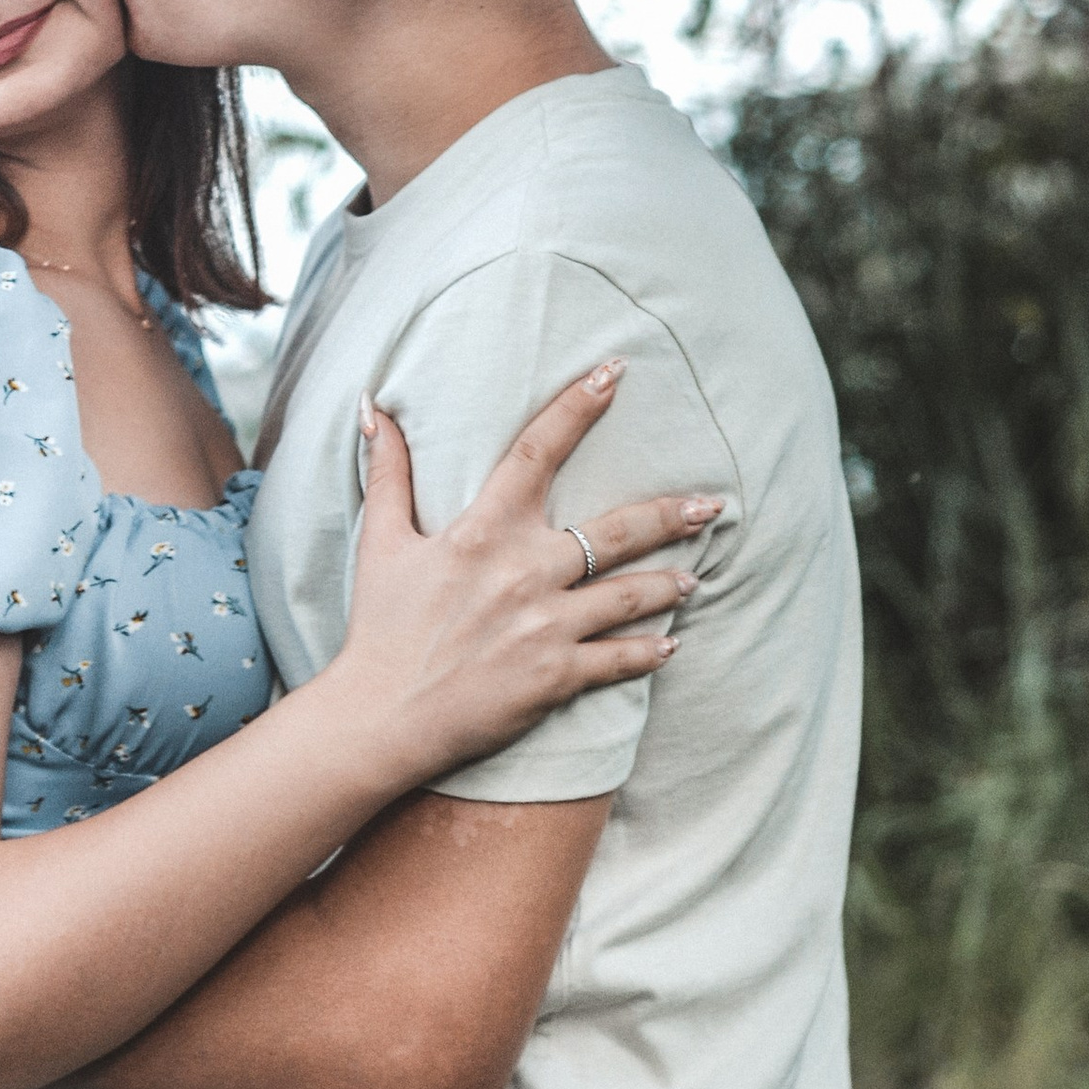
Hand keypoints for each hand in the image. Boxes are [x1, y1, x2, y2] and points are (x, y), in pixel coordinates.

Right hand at [339, 365, 719, 782]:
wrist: (381, 715)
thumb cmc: (379, 627)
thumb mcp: (381, 542)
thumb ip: (388, 472)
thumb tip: (375, 408)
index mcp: (483, 531)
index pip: (538, 452)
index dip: (577, 407)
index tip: (614, 372)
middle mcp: (524, 571)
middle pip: (616, 530)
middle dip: (671, 512)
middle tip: (712, 503)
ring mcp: (546, 625)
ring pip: (631, 594)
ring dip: (670, 583)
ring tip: (695, 576)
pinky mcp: (557, 675)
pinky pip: (619, 659)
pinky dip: (650, 651)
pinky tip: (671, 645)